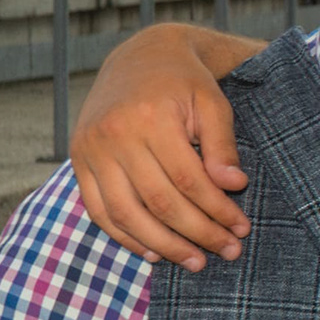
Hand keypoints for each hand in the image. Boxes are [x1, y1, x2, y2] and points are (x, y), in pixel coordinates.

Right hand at [72, 29, 252, 268]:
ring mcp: (90, 150)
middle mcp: (114, 135)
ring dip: (162, 245)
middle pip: (158, 202)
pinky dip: (124, 236)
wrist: (139, 57)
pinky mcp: (78, 160)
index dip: (217, 211)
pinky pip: (98, 210)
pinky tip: (153, 252)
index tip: (242, 229)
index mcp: (151, 118)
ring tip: (195, 262)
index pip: (189, 181)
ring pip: (125, 213)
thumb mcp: (213, 103)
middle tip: (228, 252)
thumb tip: (233, 186)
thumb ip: (222, 145)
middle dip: (197, 234)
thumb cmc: (184, 82)